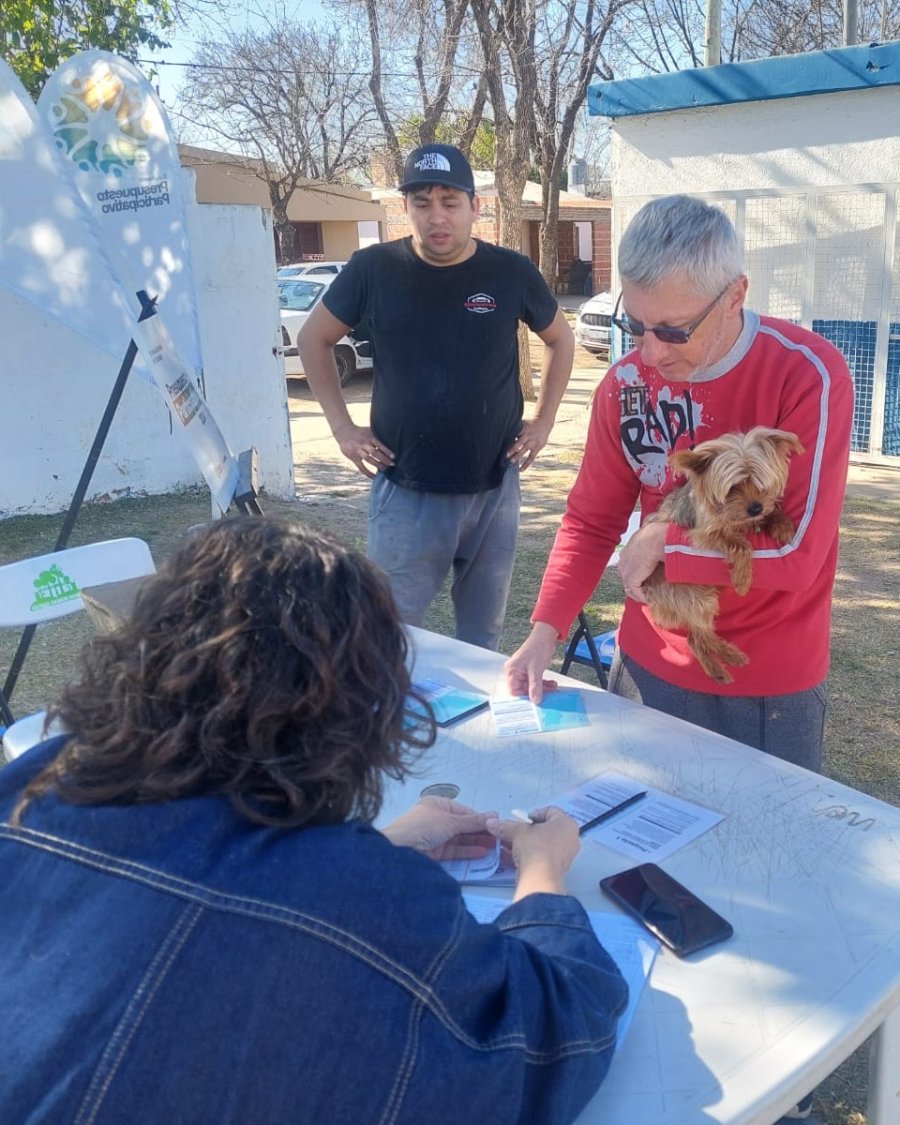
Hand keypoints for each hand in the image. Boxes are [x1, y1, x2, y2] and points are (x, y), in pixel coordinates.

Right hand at [333, 422, 394, 479]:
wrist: (344, 432)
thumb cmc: (361, 432)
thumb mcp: (369, 430)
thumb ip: (378, 435)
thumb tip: (393, 440)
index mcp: (369, 437)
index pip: (379, 444)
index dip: (386, 451)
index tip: (394, 456)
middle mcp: (363, 444)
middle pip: (374, 453)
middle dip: (384, 459)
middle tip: (392, 464)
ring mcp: (358, 451)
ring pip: (369, 460)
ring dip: (378, 465)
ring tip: (385, 469)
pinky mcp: (353, 458)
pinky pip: (361, 467)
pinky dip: (368, 473)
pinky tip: (374, 477)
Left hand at [381, 797, 497, 859]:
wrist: (399, 849)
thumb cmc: (421, 827)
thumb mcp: (451, 821)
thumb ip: (473, 822)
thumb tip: (493, 815)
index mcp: (437, 805)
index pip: (463, 811)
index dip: (479, 818)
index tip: (495, 824)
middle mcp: (436, 819)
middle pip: (462, 826)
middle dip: (480, 832)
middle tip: (498, 838)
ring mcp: (435, 836)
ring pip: (460, 840)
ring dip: (476, 843)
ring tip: (494, 847)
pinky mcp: (435, 852)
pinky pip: (455, 851)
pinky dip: (468, 852)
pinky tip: (482, 853)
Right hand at [485, 806, 579, 897]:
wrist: (539, 877)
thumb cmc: (535, 847)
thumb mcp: (517, 831)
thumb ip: (505, 826)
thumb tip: (492, 823)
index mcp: (566, 823)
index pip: (549, 811)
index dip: (531, 814)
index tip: (520, 822)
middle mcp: (570, 838)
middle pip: (546, 829)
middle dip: (528, 831)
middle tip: (516, 833)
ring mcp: (566, 855)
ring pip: (544, 844)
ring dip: (527, 844)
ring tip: (512, 846)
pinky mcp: (558, 869)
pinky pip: (543, 858)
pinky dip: (530, 856)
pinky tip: (514, 859)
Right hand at [504, 622, 558, 703]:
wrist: (546, 636)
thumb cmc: (538, 647)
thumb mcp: (536, 669)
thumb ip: (535, 686)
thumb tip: (535, 700)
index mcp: (511, 671)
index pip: (514, 690)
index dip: (524, 697)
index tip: (534, 703)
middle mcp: (514, 671)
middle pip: (523, 689)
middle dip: (536, 692)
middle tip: (547, 695)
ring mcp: (522, 671)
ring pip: (530, 686)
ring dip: (542, 688)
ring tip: (552, 688)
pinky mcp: (530, 670)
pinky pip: (535, 681)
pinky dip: (543, 683)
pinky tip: (551, 684)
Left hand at [506, 417, 552, 469]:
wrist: (544, 422)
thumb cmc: (529, 424)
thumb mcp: (522, 424)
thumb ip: (515, 431)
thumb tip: (503, 438)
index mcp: (523, 428)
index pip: (515, 434)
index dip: (509, 439)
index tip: (501, 444)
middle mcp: (529, 435)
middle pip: (519, 443)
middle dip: (513, 449)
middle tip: (506, 455)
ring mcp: (533, 442)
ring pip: (525, 450)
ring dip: (518, 456)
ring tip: (511, 461)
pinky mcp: (537, 448)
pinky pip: (531, 457)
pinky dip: (526, 464)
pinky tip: (521, 469)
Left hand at [616, 521, 667, 604]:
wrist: (658, 538)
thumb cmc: (660, 536)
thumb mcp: (654, 541)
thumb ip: (653, 548)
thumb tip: (663, 551)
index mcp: (628, 549)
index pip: (629, 565)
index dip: (637, 574)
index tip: (646, 580)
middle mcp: (623, 559)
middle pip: (627, 576)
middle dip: (635, 585)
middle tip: (646, 593)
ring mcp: (625, 569)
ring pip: (630, 586)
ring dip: (638, 593)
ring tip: (648, 598)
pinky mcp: (630, 578)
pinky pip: (635, 591)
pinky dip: (642, 597)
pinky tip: (650, 600)